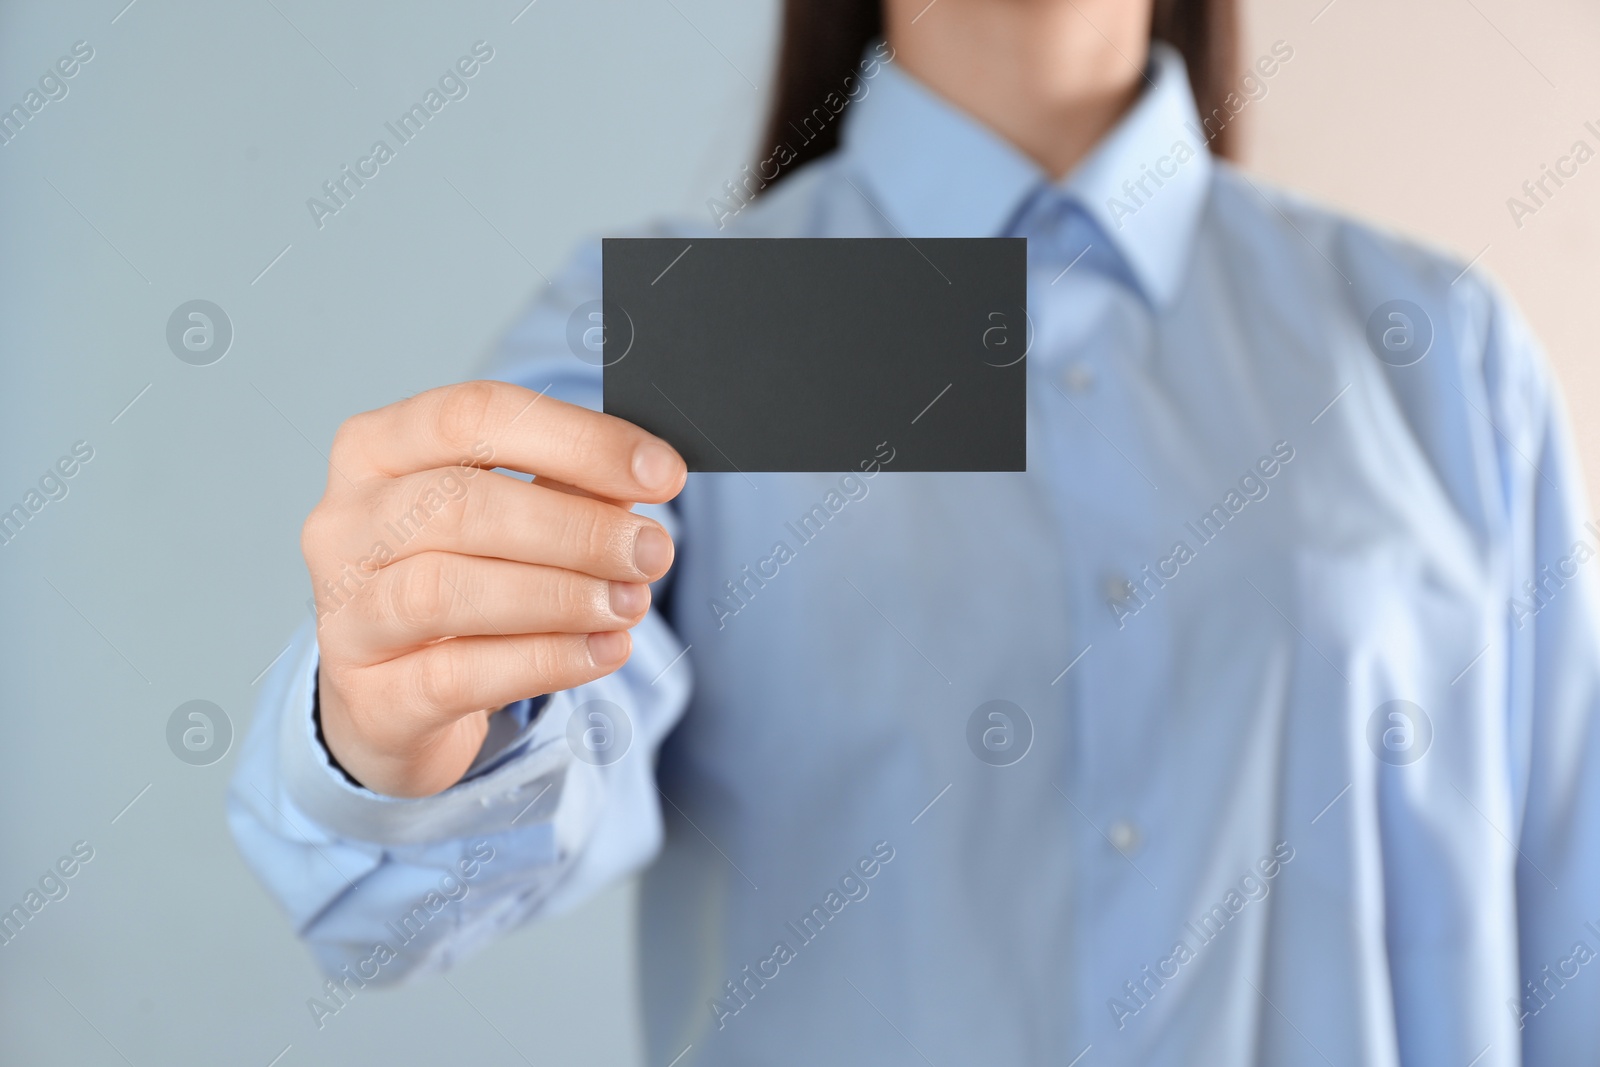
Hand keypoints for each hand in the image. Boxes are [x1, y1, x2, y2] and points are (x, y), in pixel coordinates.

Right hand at [300, 381, 685, 797]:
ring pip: (447, 590)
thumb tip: (645, 480)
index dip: (579, 441)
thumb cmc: (460, 581)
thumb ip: (566, 490)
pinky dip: (546, 660)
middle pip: (463, 504)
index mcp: (375, 449)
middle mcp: (344, 524)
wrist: (396, 700)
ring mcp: (344, 614)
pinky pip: (459, 675)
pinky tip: (602, 650)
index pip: (474, 416)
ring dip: (559, 595)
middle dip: (576, 528)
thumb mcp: (510, 520)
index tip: (661, 472)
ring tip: (629, 603)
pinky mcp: (370, 696)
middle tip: (651, 551)